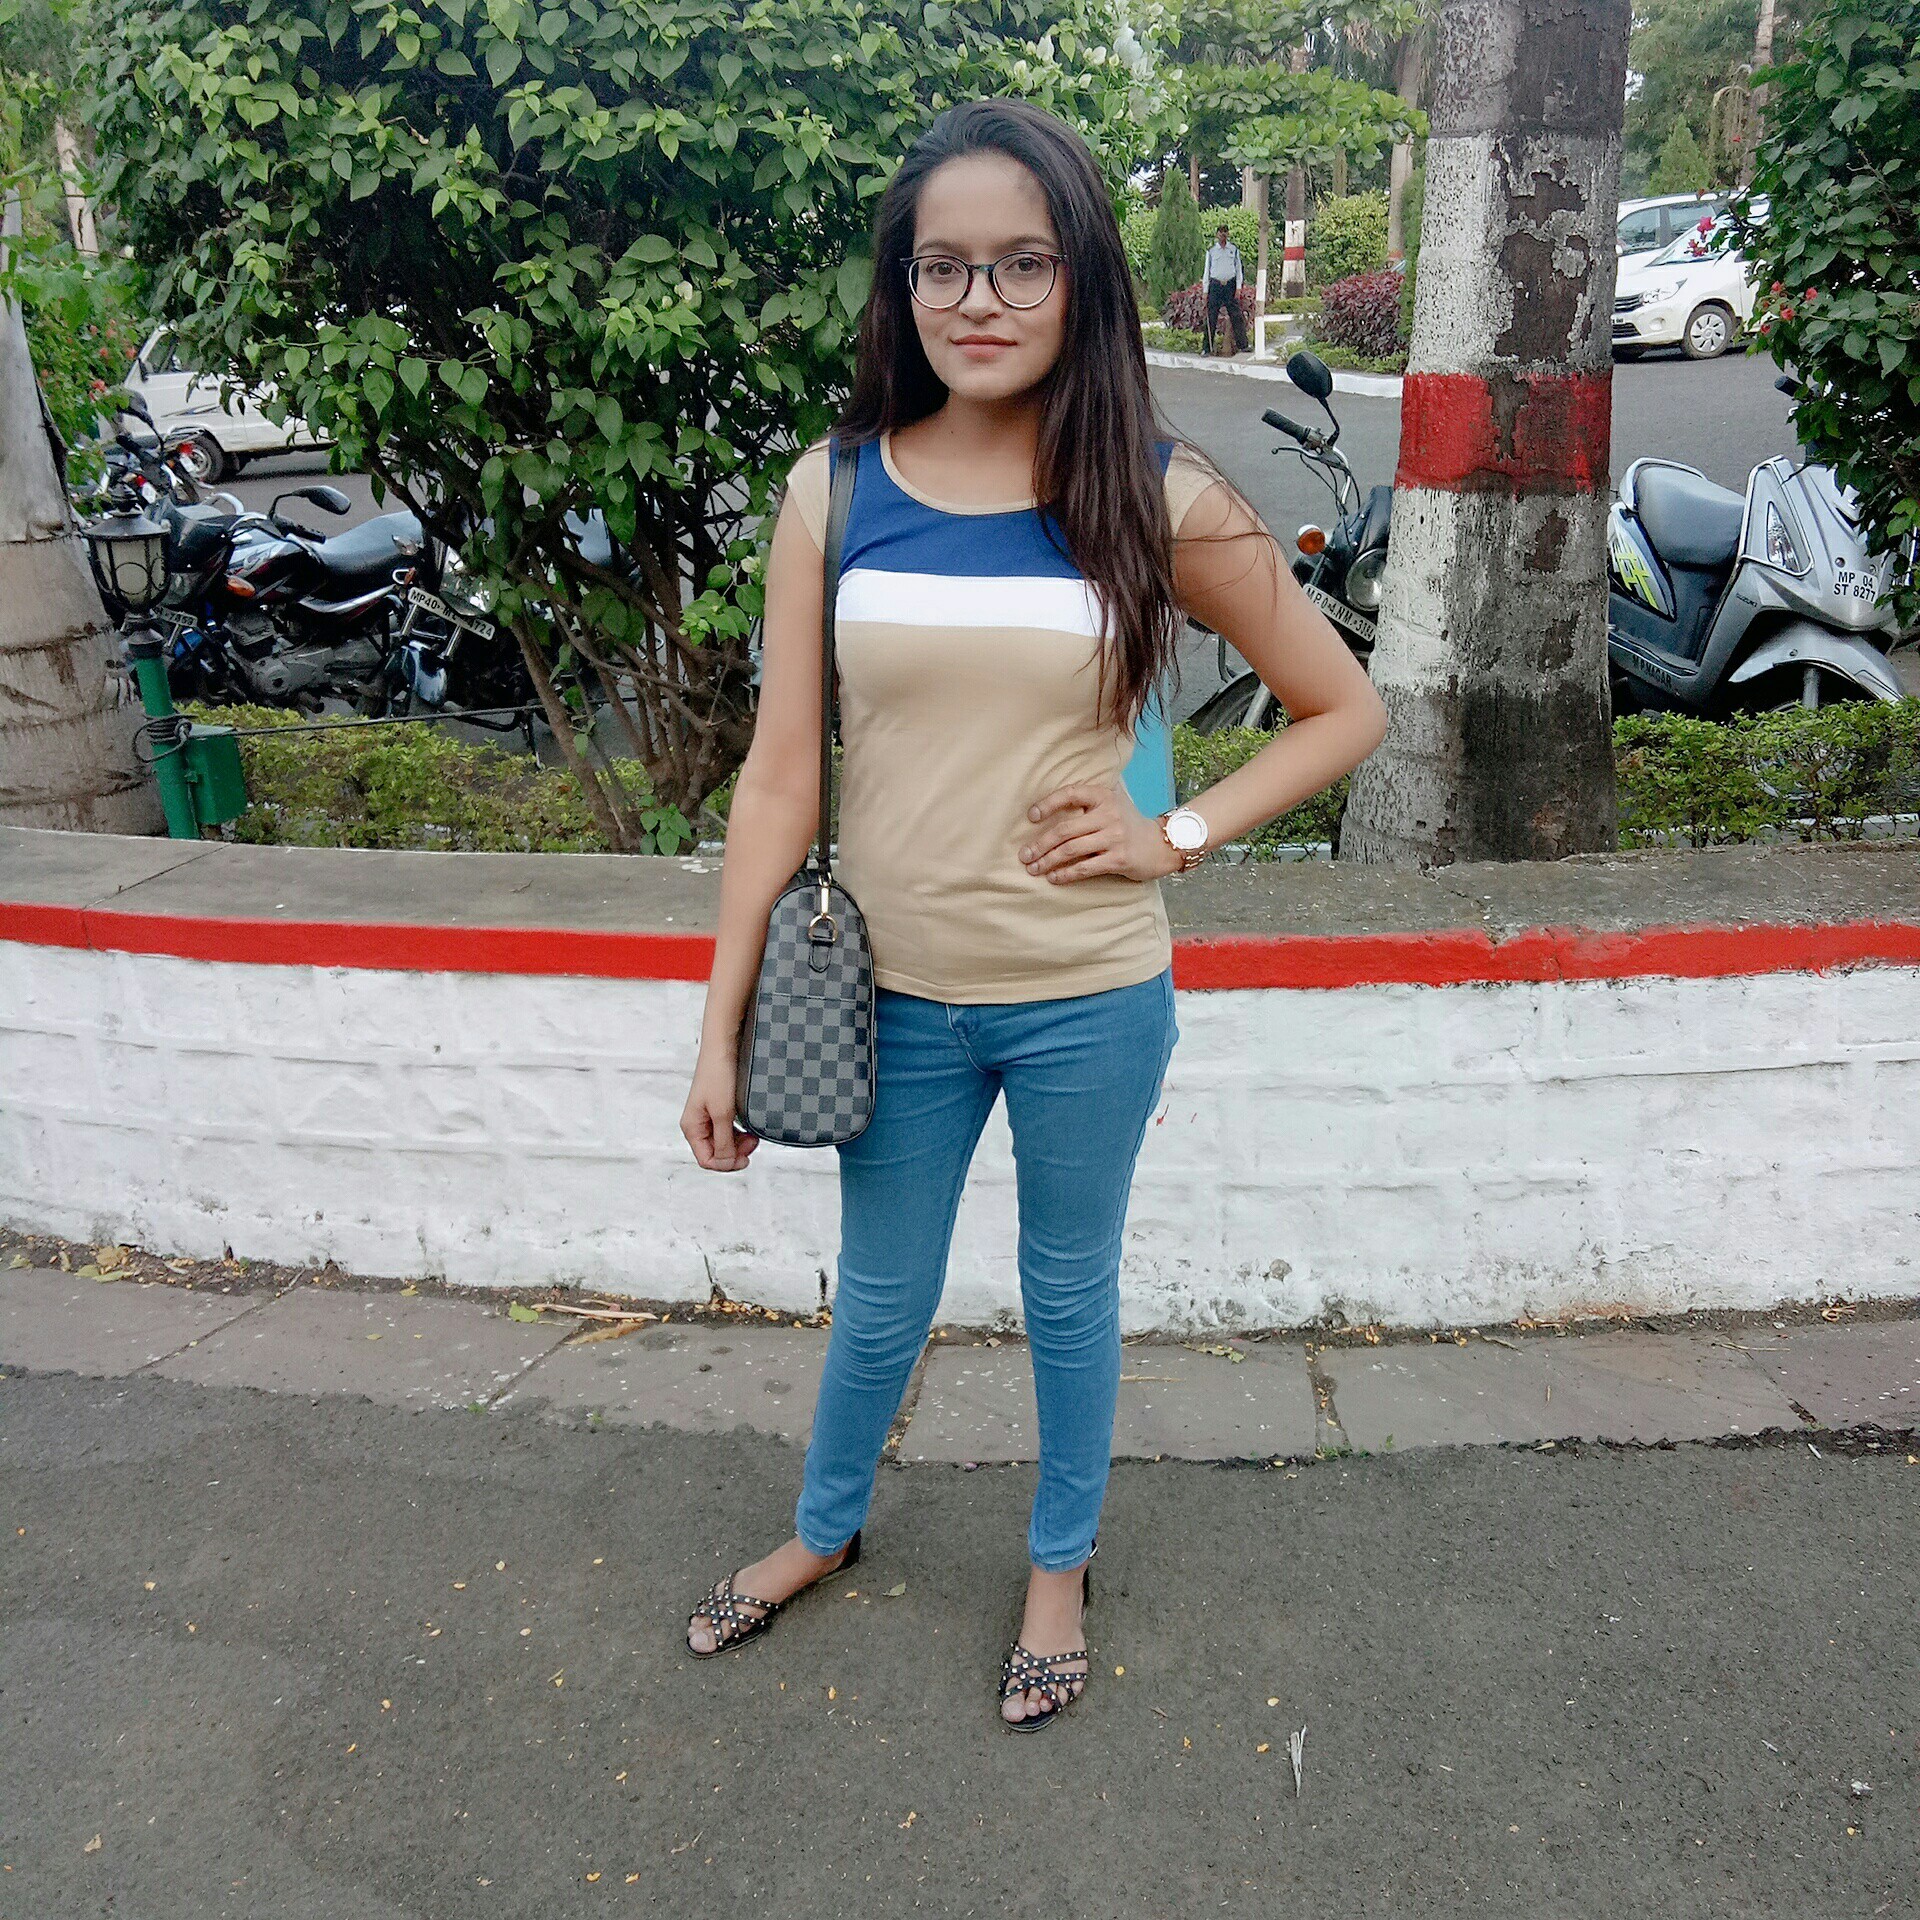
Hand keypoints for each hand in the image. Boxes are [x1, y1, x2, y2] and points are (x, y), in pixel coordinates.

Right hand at [681, 1042, 760, 1171]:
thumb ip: (724, 1141)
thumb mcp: (723, 1113)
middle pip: (716, 1154)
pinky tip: (749, 1128)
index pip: (707, 1160)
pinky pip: (728, 1131)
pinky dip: (739, 1134)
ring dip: (739, 1145)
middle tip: (754, 1142)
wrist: (723, 1047)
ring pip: (723, 1144)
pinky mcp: (718, 1110)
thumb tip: (726, 1163)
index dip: (726, 1164)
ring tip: (754, 1135)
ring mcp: (707, 1118)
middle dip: (735, 1153)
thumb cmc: (719, 1076)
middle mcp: (697, 1125)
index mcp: (692, 1128)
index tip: (746, 1158)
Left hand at [1018, 781, 1181, 884]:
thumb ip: (1088, 799)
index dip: (1048, 804)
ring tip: (1033, 868)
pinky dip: (1066, 874)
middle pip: (1065, 829)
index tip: (1031, 816)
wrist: (1161, 844)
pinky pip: (1085, 867)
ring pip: (1071, 850)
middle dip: (1040, 844)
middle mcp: (1108, 814)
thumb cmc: (1128, 823)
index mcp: (1104, 796)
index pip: (1070, 794)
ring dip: (1048, 861)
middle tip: (1024, 855)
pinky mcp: (1119, 858)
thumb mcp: (1113, 802)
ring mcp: (1114, 837)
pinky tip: (1053, 878)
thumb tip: (1049, 805)